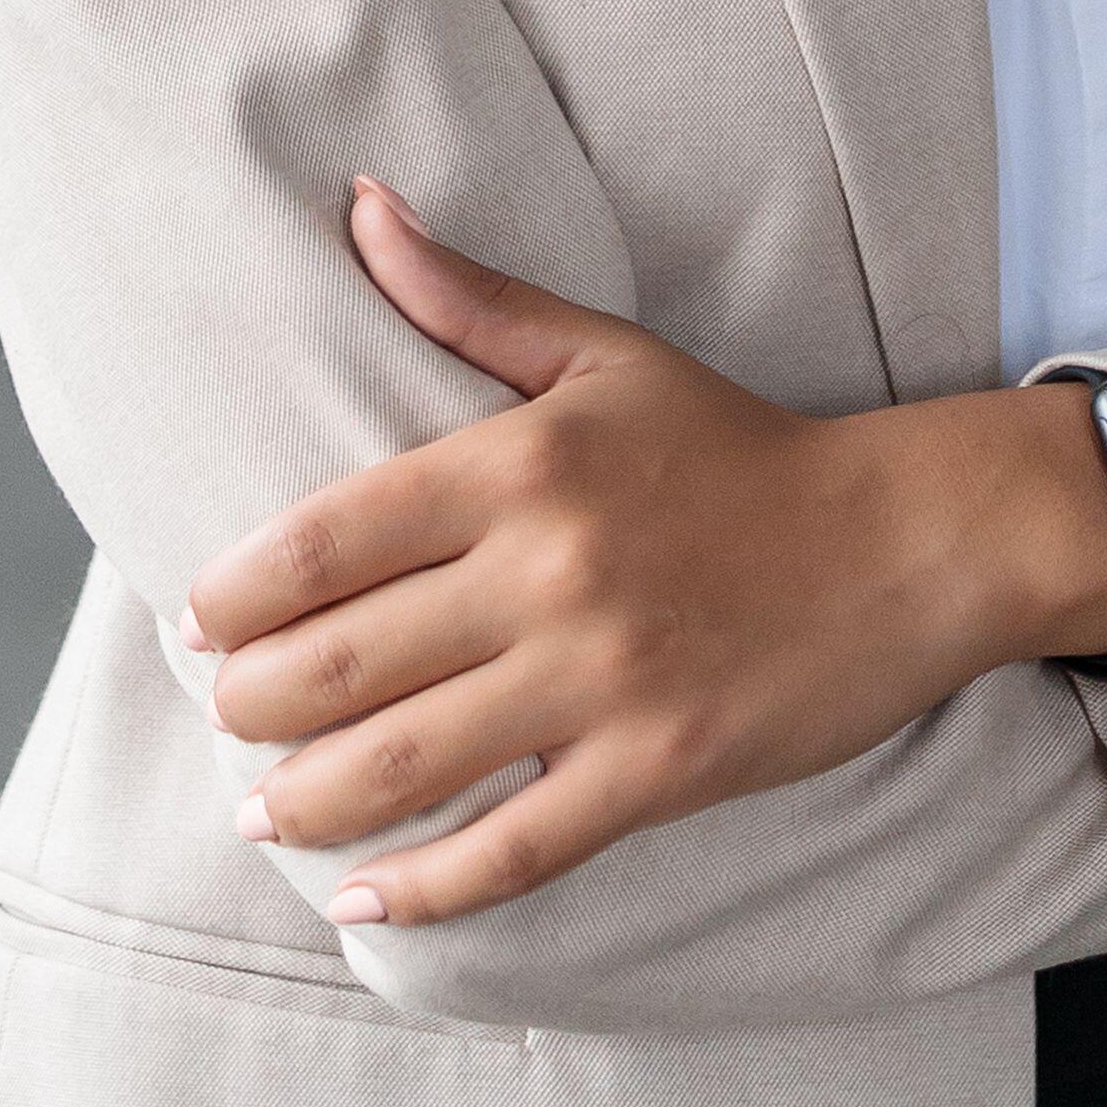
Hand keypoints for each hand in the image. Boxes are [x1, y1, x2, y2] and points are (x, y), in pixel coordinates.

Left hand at [189, 183, 1106, 928]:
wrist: (909, 539)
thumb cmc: (736, 446)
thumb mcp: (600, 356)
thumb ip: (466, 296)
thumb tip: (358, 204)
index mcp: (517, 467)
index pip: (328, 538)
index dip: (238, 591)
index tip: (196, 620)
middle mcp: (547, 575)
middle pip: (344, 661)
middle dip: (252, 703)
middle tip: (218, 717)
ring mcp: (602, 681)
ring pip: (409, 764)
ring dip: (308, 799)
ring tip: (257, 810)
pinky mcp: (658, 769)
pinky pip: (516, 846)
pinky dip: (427, 886)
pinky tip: (362, 902)